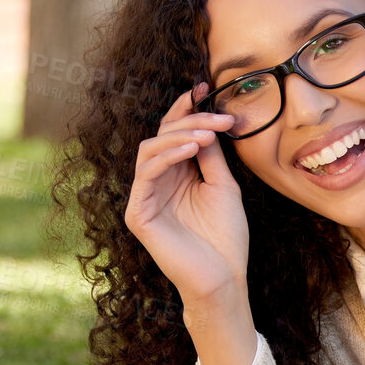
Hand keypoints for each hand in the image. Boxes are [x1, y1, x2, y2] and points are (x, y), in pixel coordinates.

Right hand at [124, 84, 247, 308]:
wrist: (223, 278)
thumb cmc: (226, 238)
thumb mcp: (223, 186)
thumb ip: (211, 155)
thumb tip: (205, 120)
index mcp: (176, 175)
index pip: (174, 133)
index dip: (186, 108)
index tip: (206, 86)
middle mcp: (157, 183)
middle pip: (162, 135)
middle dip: (190, 120)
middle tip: (219, 117)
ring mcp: (145, 198)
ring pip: (150, 149)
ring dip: (181, 135)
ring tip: (208, 134)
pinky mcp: (139, 214)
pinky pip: (146, 173)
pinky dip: (169, 156)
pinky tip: (193, 149)